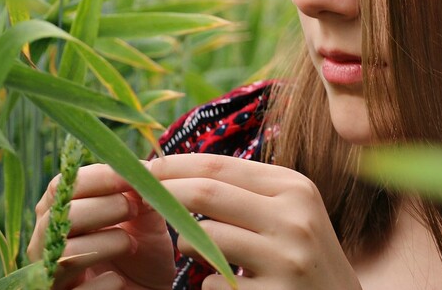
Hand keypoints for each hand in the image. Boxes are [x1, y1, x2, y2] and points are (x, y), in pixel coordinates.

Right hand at [28, 163, 176, 289]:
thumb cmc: (141, 250)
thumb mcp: (144, 216)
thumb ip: (137, 192)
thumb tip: (140, 168)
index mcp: (58, 213)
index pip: (62, 186)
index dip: (98, 178)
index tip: (130, 178)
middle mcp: (45, 244)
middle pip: (61, 216)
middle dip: (103, 207)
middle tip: (134, 210)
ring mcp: (50, 276)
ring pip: (65, 253)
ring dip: (106, 242)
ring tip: (131, 244)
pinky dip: (105, 283)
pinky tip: (119, 279)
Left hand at [149, 153, 362, 289]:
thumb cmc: (302, 252)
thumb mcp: (288, 210)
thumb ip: (246, 190)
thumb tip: (178, 170)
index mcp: (294, 187)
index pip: (219, 165)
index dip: (174, 165)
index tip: (142, 169)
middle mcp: (294, 217)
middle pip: (207, 193)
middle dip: (165, 194)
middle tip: (139, 199)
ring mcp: (286, 259)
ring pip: (205, 239)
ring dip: (185, 245)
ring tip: (192, 249)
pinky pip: (213, 283)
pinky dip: (208, 282)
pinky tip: (225, 283)